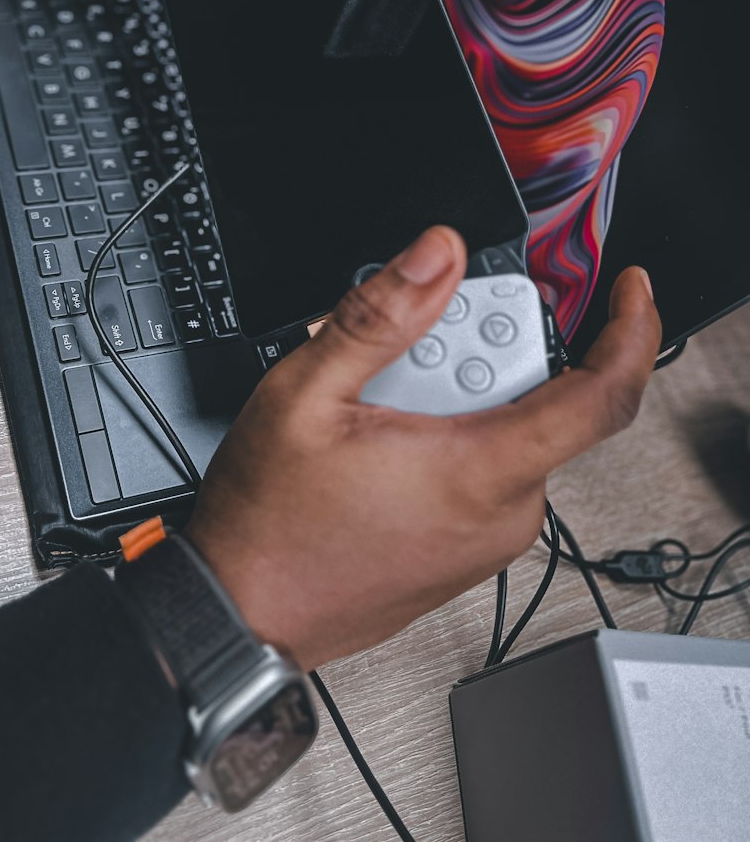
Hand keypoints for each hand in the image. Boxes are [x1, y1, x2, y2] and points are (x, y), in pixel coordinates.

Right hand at [185, 227, 660, 671]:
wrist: (241, 613)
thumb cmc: (268, 522)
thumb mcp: (304, 391)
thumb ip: (379, 314)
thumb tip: (436, 256)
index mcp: (477, 470)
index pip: (600, 397)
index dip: (629, 332)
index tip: (627, 292)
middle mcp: (499, 512)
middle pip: (534, 398)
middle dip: (477, 350)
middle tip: (402, 345)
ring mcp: (484, 539)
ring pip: (507, 432)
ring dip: (456, 391)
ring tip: (374, 396)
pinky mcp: (465, 553)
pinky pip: (486, 470)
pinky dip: (451, 433)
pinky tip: (383, 433)